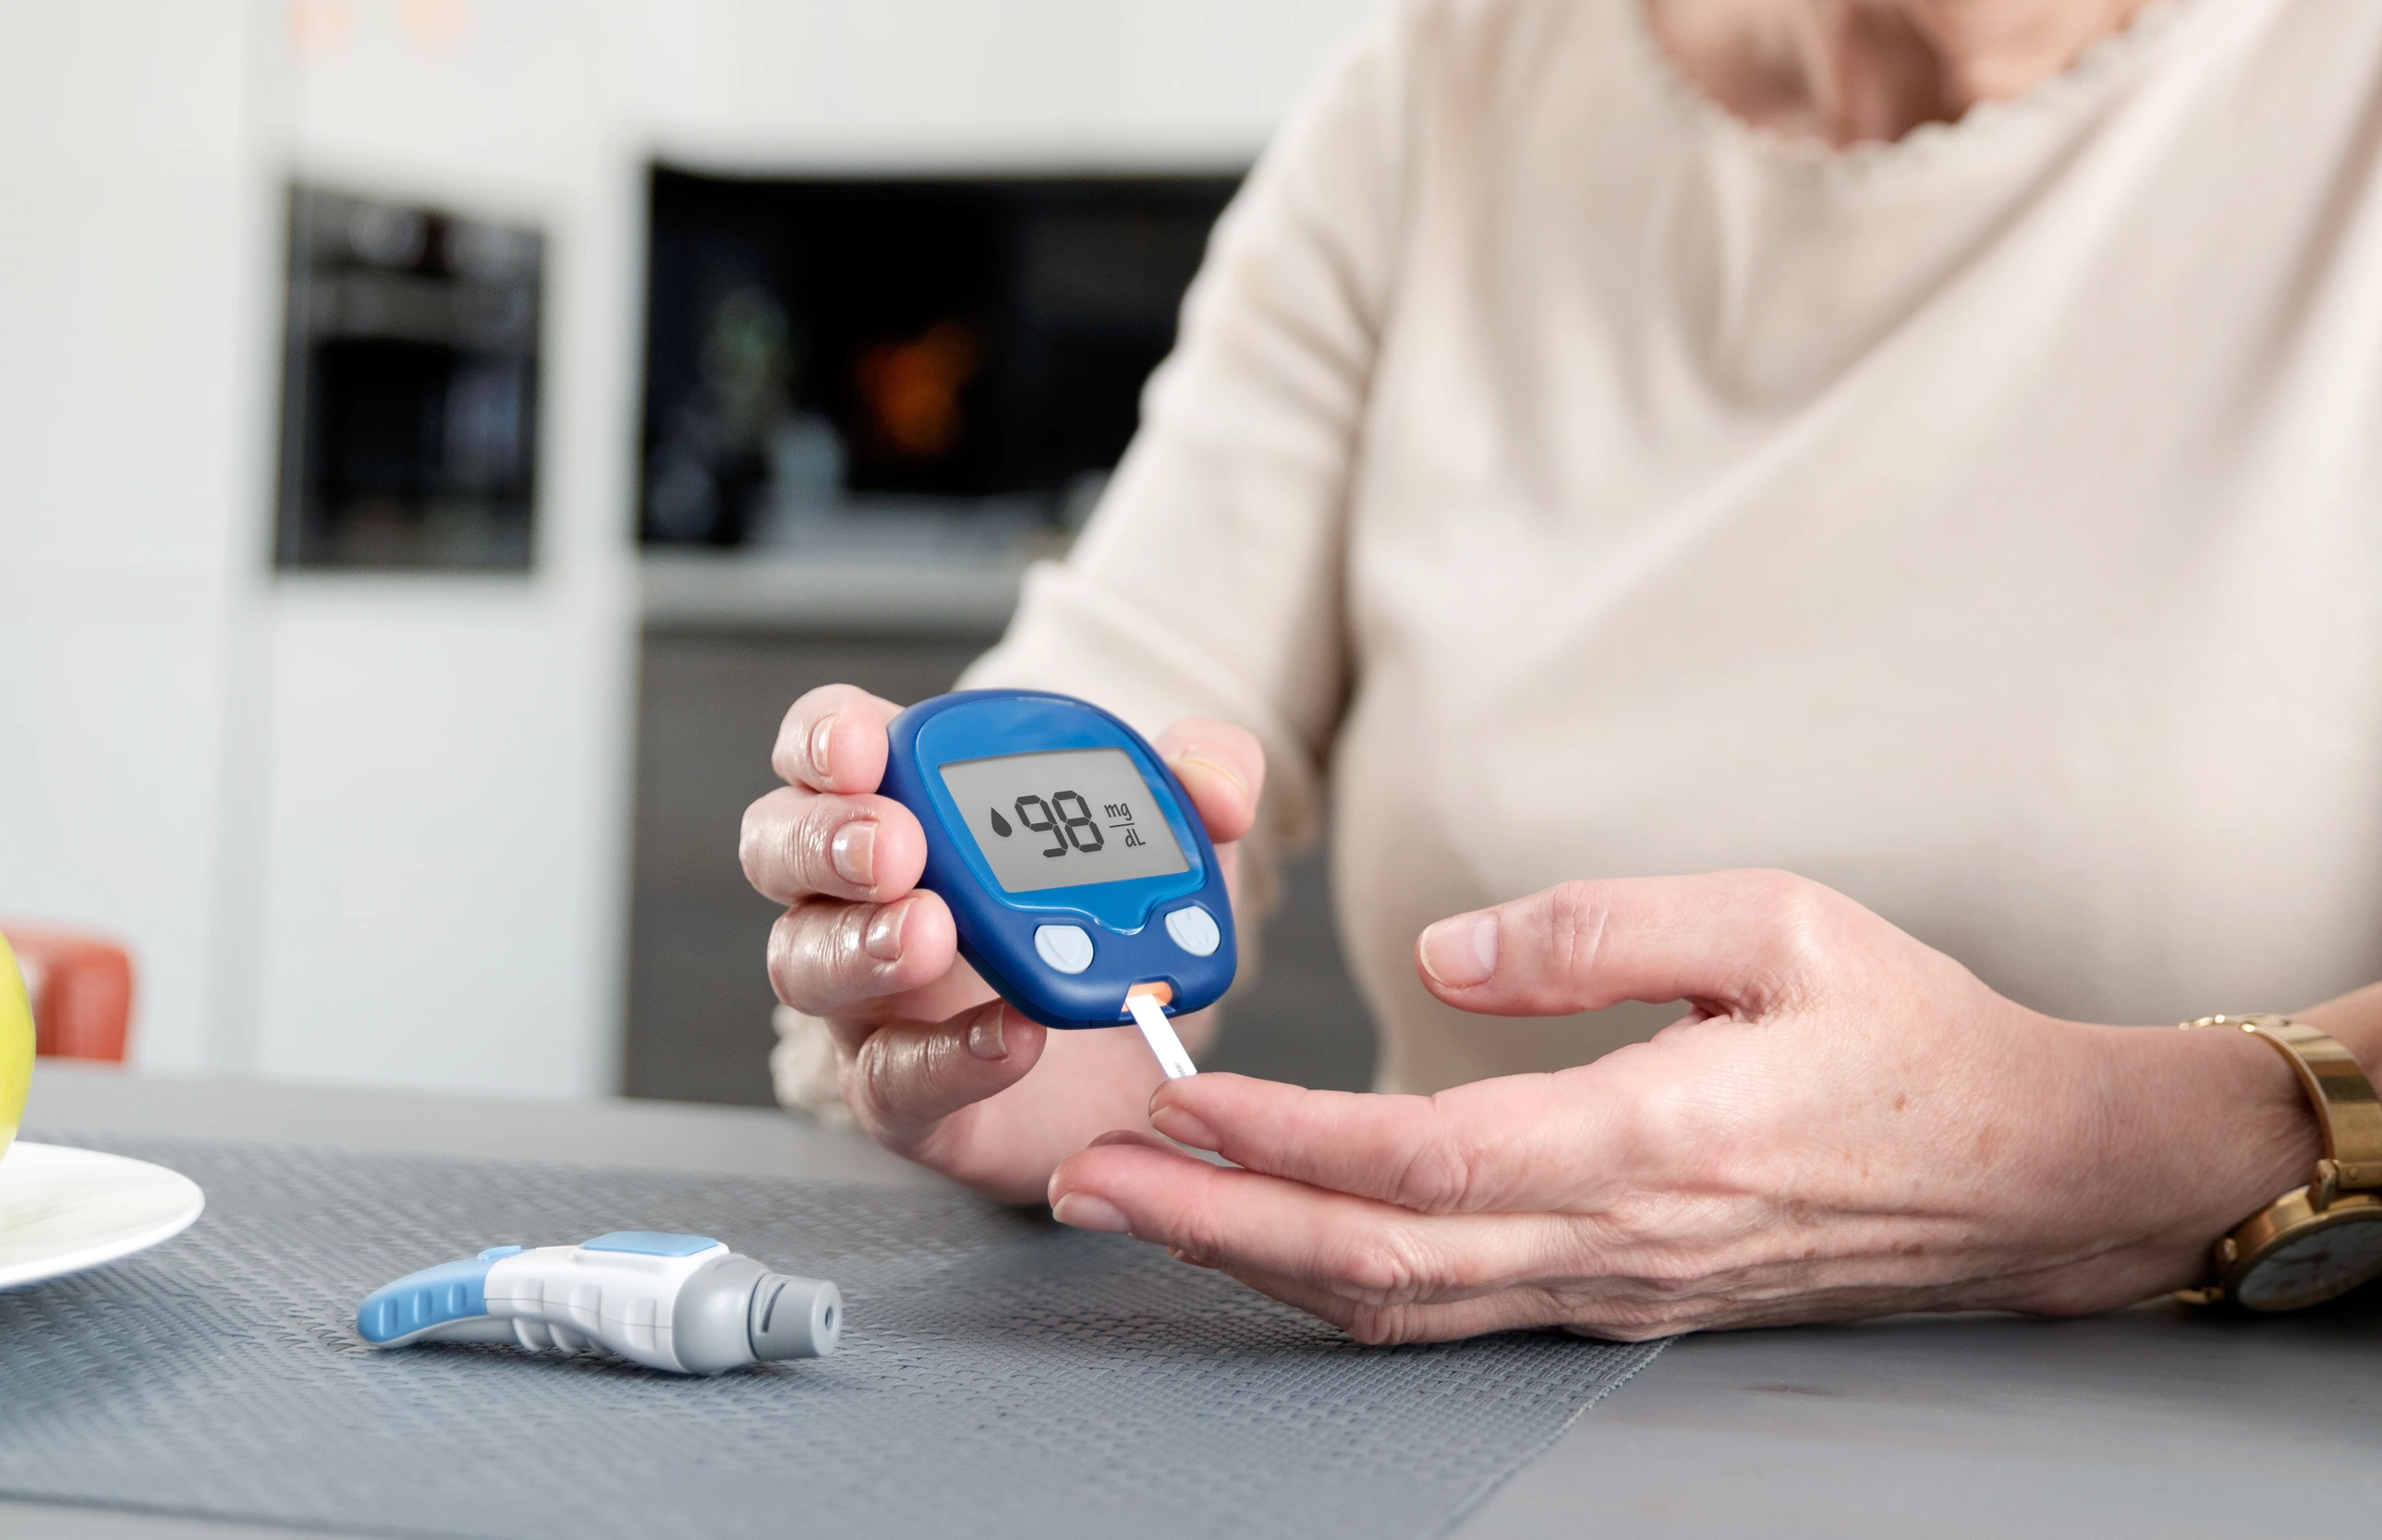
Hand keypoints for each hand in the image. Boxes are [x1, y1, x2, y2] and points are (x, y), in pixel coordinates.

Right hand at [740, 684, 1264, 1202]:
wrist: (1134, 1048)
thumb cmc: (1112, 912)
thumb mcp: (1172, 827)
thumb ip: (1203, 779)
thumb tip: (1217, 787)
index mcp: (906, 798)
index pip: (824, 743)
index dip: (825, 739)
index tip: (868, 746)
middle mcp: (859, 893)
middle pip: (778, 846)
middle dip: (826, 839)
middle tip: (897, 848)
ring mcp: (867, 997)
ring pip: (803, 962)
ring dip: (861, 945)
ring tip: (933, 936)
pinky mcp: (900, 1094)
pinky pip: (889, 1080)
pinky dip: (946, 1058)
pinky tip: (1009, 1036)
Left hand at [1047, 870, 2321, 1340]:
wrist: (2032, 1176)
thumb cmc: (1912, 1038)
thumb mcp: (1779, 920)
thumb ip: (1601, 924)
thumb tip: (1446, 948)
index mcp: (1651, 1136)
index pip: (1420, 1157)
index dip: (1280, 1140)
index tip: (1177, 1100)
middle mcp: (1616, 1239)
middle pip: (1375, 1259)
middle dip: (1214, 1226)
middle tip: (1089, 1183)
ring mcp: (1612, 1291)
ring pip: (1400, 1305)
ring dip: (1256, 1264)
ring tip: (1145, 1209)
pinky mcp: (1618, 1300)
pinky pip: (1451, 1309)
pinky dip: (1340, 1283)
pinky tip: (1272, 1243)